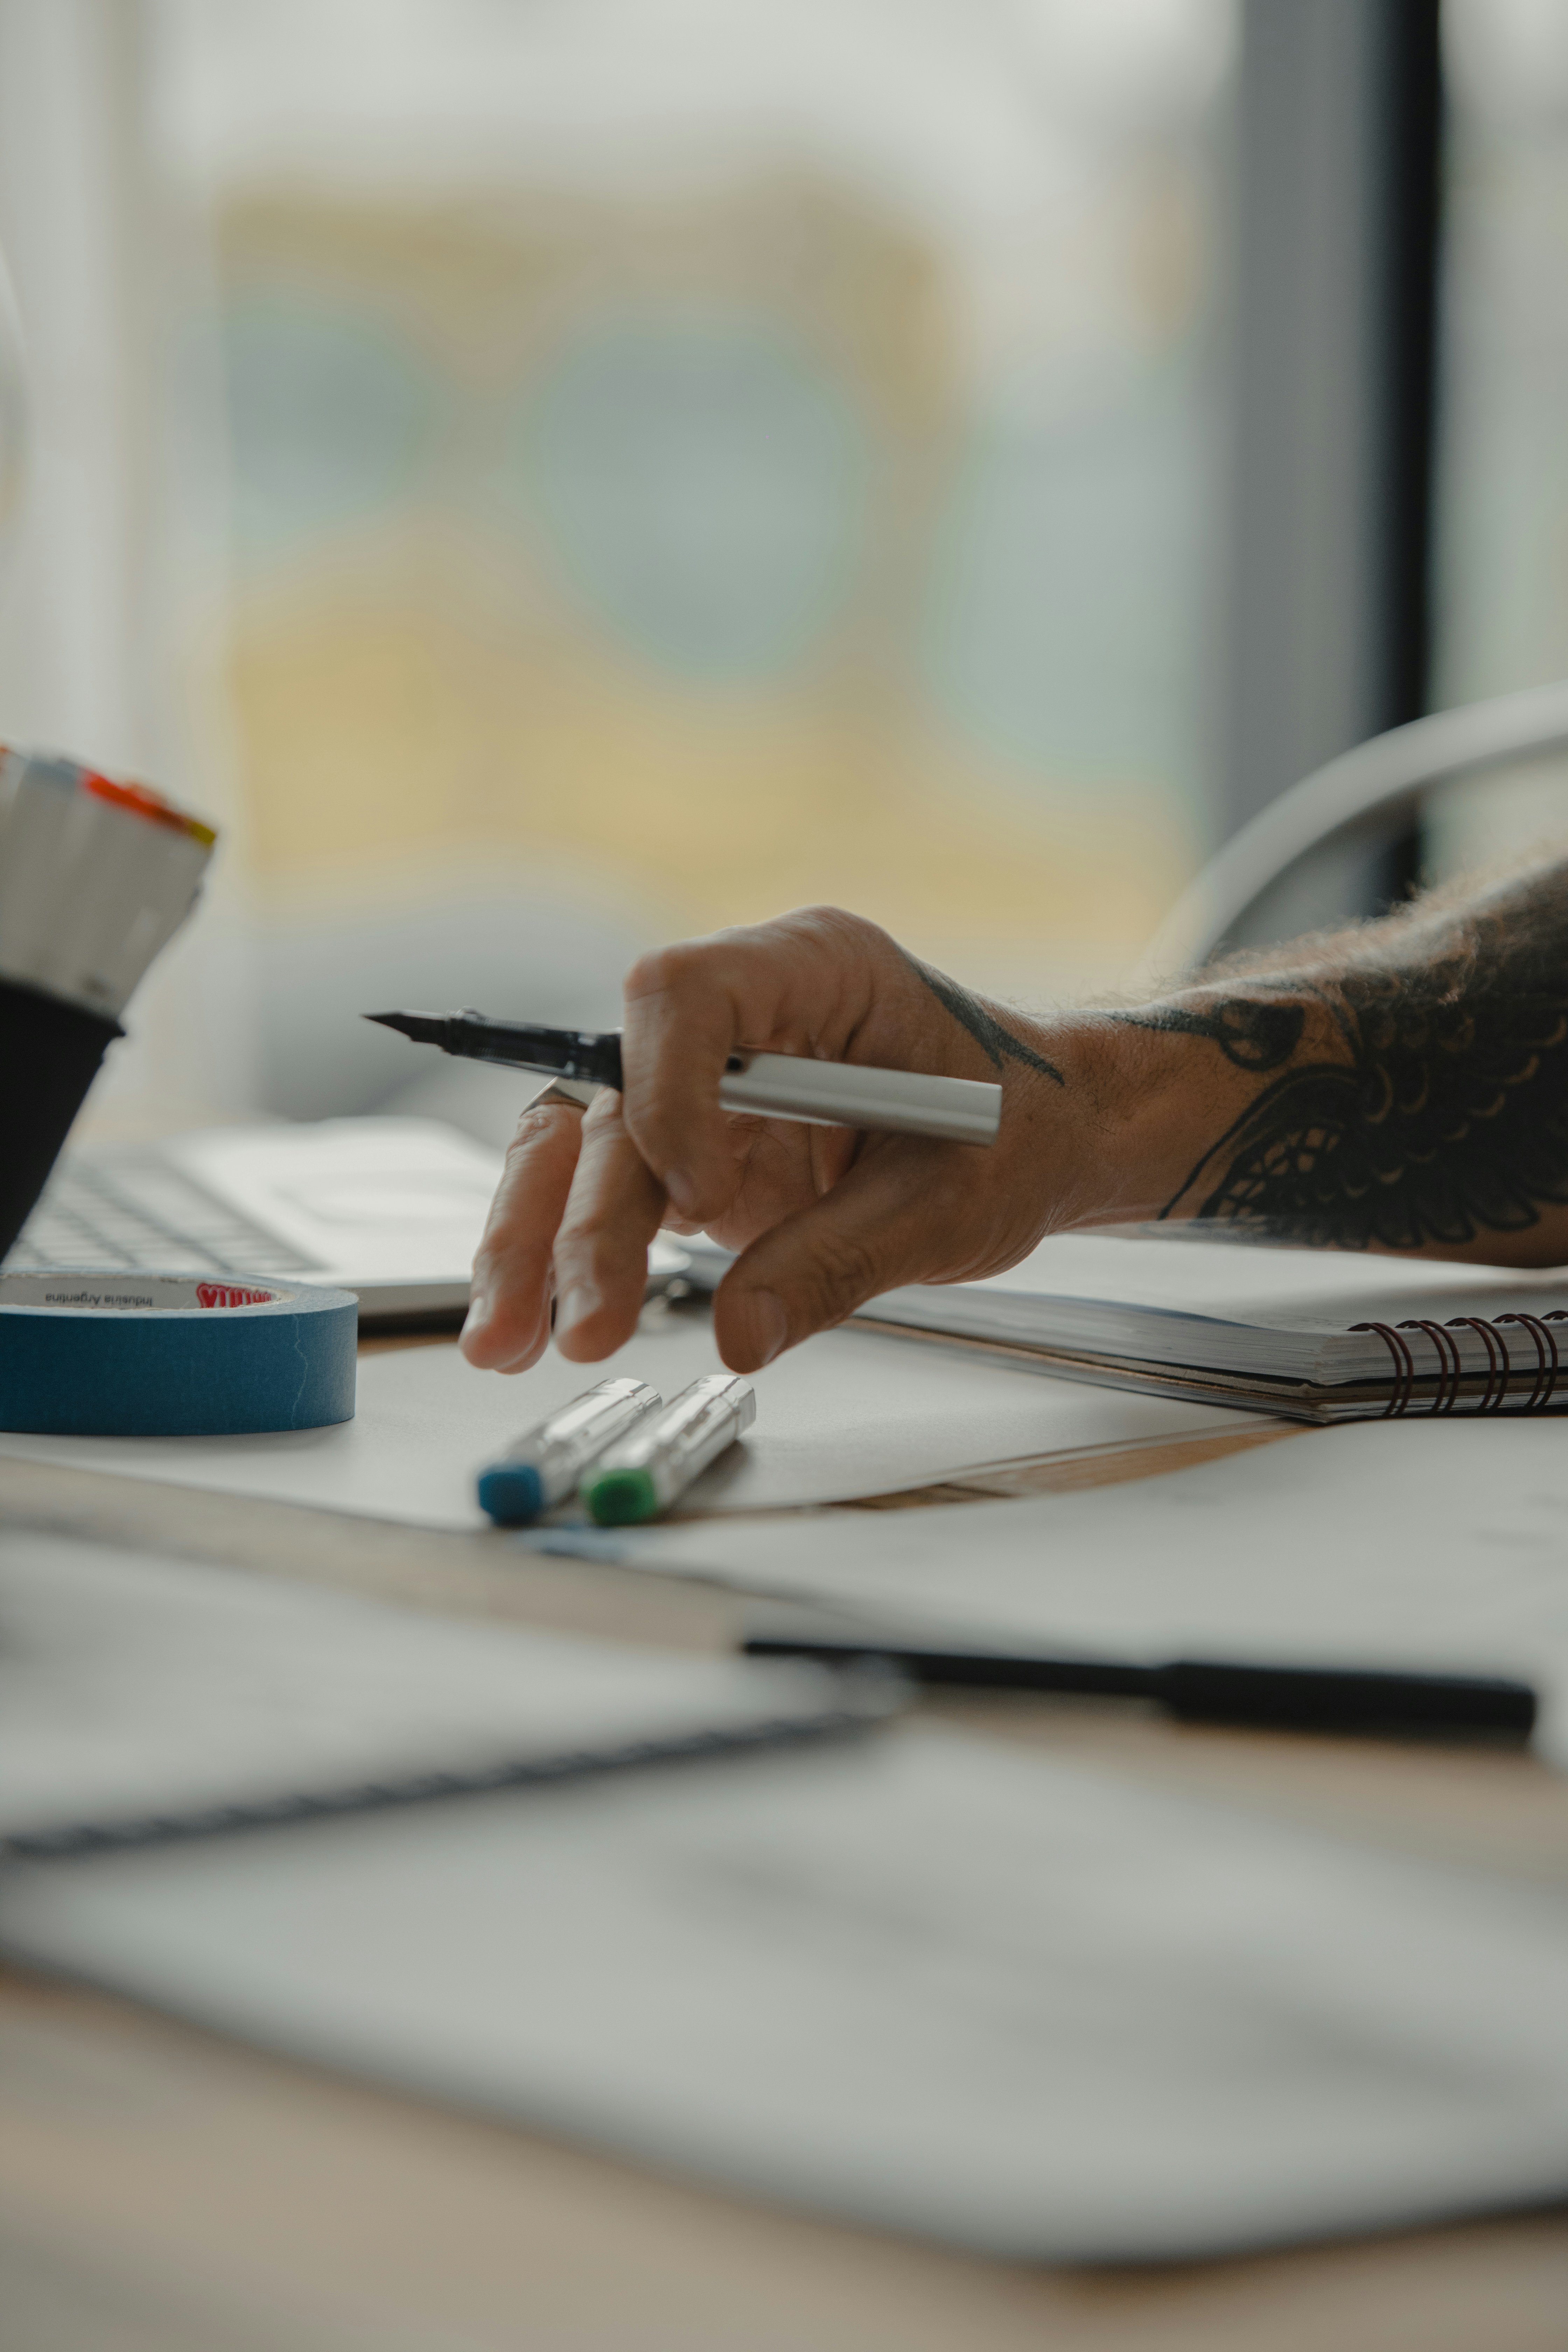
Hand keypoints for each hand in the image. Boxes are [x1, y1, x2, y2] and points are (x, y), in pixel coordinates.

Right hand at [458, 905, 1109, 1375]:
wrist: (1042, 1136)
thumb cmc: (1016, 1131)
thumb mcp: (952, 1202)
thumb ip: (839, 1260)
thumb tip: (738, 1333)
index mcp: (812, 970)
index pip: (684, 994)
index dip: (670, 1092)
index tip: (702, 1197)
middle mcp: (740, 1020)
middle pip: (613, 1090)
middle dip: (575, 1210)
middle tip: (572, 1322)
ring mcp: (706, 1087)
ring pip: (586, 1146)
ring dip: (539, 1244)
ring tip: (508, 1344)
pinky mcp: (695, 1152)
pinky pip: (611, 1195)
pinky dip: (571, 1261)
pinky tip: (537, 1326)